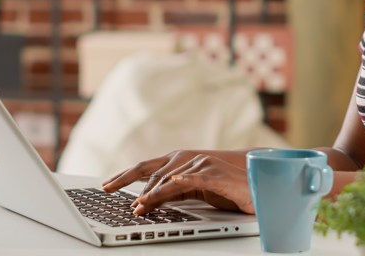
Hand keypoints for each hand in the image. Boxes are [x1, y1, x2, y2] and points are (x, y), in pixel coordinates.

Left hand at [101, 150, 254, 215]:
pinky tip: (172, 183)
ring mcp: (201, 165)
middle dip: (128, 179)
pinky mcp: (215, 175)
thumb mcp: (195, 191)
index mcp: (181, 162)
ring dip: (153, 193)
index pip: (147, 168)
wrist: (256, 184)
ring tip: (139, 205)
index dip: (126, 175)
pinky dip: (183, 180)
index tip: (107, 185)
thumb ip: (175, 191)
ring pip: (170, 178)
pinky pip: (195, 178)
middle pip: (152, 169)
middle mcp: (188, 159)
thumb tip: (150, 200)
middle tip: (108, 189)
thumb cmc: (226, 188)